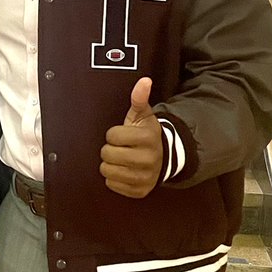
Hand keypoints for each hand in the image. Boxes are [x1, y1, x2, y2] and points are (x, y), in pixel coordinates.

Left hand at [100, 76, 163, 198]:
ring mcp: (145, 177)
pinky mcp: (140, 191)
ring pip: (108, 171)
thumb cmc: (147, 134)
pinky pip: (112, 185)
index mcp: (148, 138)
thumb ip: (139, 98)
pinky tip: (123, 170)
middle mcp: (148, 159)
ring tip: (120, 159)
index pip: (112, 136)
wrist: (164, 158)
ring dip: (109, 164)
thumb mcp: (143, 115)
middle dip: (109, 149)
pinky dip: (114, 178)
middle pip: (108, 154)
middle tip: (119, 148)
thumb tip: (144, 80)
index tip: (121, 134)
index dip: (113, 134)